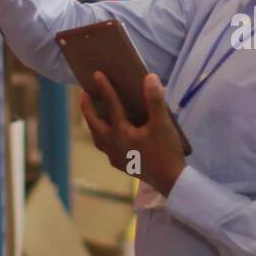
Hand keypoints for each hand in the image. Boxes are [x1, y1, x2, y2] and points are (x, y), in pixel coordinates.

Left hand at [80, 72, 186, 196]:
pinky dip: (103, 138)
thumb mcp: (163, 124)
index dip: (104, 88)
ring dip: (93, 124)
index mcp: (121, 132)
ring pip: (97, 138)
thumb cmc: (166, 151)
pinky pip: (106, 149)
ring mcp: (115, 156)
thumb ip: (155, 100)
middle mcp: (113, 144)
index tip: (96, 74)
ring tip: (93, 115)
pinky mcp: (121, 165)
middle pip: (94, 124)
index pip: (111, 106)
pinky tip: (110, 138)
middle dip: (87, 108)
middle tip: (84, 94)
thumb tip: (149, 77)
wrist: (170, 180)